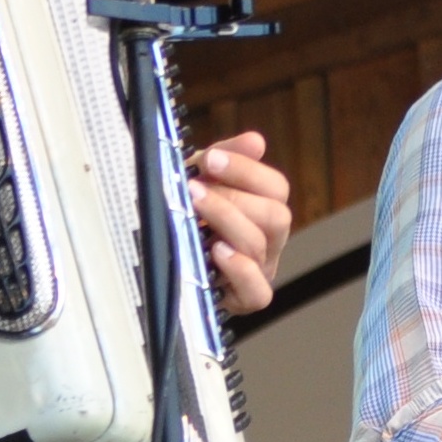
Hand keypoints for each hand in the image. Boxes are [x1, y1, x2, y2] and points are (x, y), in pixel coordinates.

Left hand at [188, 128, 294, 315]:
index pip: (276, 188)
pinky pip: (258, 290)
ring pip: (259, 245)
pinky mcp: (245, 299)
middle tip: (196, 189)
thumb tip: (256, 142)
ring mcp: (260, 271)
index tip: (211, 160)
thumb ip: (225, 159)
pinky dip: (240, 269)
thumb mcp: (201, 183)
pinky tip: (217, 251)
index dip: (247, 171)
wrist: (165, 263)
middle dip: (233, 198)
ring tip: (195, 208)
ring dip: (226, 221)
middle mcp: (269, 241)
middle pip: (275, 216)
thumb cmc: (189, 219)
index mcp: (265, 211)